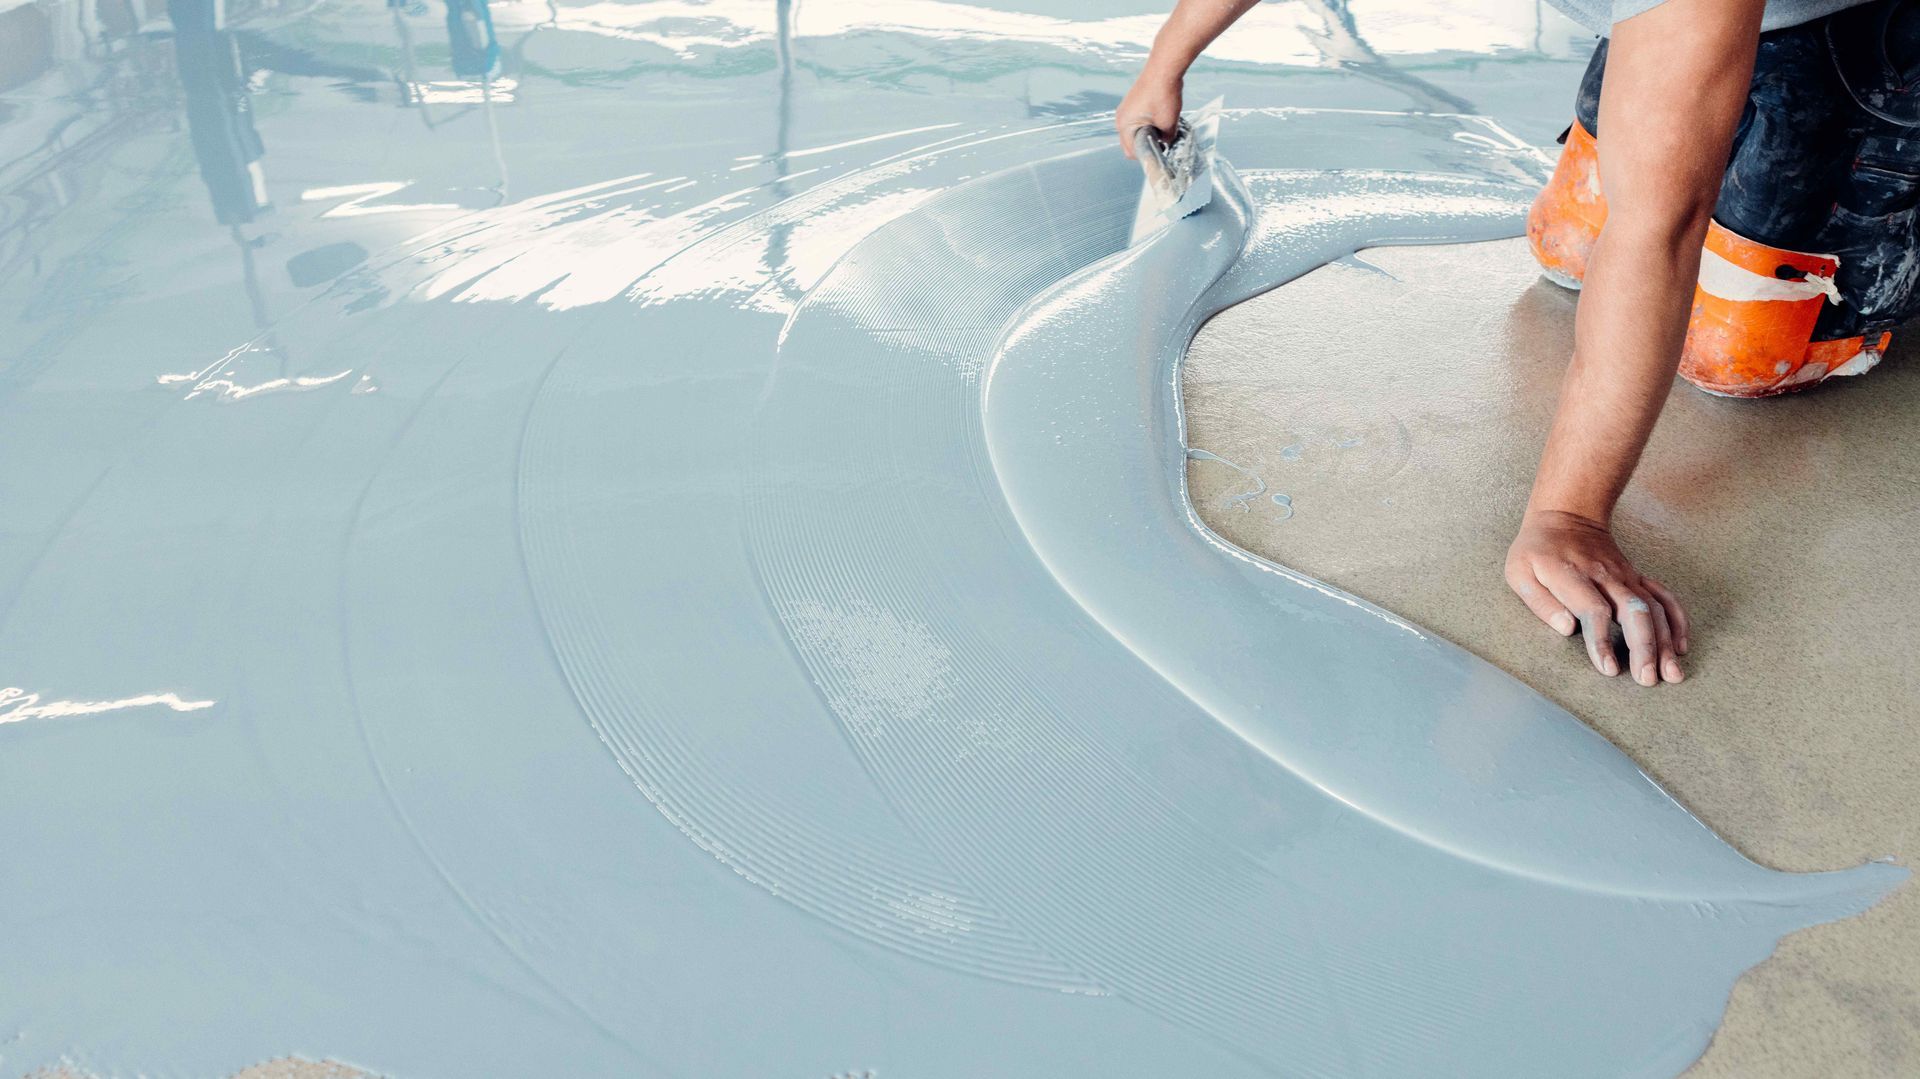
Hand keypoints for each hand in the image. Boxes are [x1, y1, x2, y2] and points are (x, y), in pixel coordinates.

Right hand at [1116, 69, 1181, 158]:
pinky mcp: (1132, 102)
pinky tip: (1160, 115)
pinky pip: (1138, 120)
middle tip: (1164, 139)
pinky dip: (1148, 122)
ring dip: (1148, 132)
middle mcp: (1121, 118)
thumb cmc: (1163, 93)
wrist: (1165, 68)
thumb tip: (1166, 142)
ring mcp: (1125, 109)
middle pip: (1132, 142)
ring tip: (1163, 125)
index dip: (1148, 154)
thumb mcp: (1168, 124)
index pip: (1132, 152)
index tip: (1160, 151)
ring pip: (1135, 130)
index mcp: (1124, 126)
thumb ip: (1166, 140)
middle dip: (1147, 143)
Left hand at [1504, 510, 1688, 685]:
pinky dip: (1677, 621)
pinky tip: (1681, 647)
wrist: (1566, 516)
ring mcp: (1625, 576)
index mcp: (1571, 576)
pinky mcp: (1637, 577)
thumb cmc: (1537, 550)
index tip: (1609, 669)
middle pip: (1634, 612)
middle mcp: (1605, 576)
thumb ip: (1539, 601)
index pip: (1593, 611)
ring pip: (1654, 608)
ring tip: (1671, 673)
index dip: (1602, 641)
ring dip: (1665, 642)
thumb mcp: (1519, 572)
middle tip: (1647, 679)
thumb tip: (1566, 628)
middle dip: (1644, 647)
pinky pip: (1664, 597)